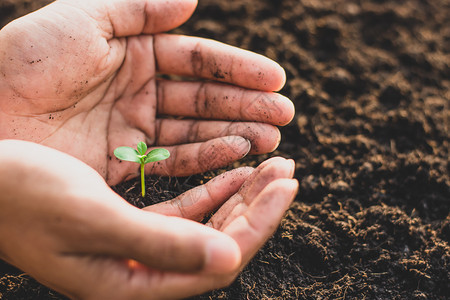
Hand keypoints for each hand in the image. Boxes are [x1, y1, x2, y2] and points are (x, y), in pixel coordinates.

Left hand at [0, 0, 293, 184]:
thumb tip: (192, 0)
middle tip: (285, 116)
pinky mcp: (124, 163)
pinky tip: (237, 154)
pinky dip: (206, 157)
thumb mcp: (83, 19)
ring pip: (196, 131)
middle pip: (204, 98)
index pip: (197, 60)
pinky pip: (173, 160)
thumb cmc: (27, 62)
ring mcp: (134, 129)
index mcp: (134, 53)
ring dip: (235, 133)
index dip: (237, 69)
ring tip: (271, 139)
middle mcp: (140, 91)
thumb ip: (138, 7)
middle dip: (246, 105)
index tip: (276, 79)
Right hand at [0, 140, 297, 298]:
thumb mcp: (90, 217)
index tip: (287, 186)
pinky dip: (214, 189)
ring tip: (272, 166)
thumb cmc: (23, 195)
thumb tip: (227, 261)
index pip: (218, 260)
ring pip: (209, 224)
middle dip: (259, 207)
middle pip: (220, 244)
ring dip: (242, 195)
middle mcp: (141, 271)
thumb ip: (159, 245)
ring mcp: (139, 247)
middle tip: (288, 171)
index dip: (259, 223)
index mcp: (132, 281)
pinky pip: (187, 209)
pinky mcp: (133, 223)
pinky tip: (236, 171)